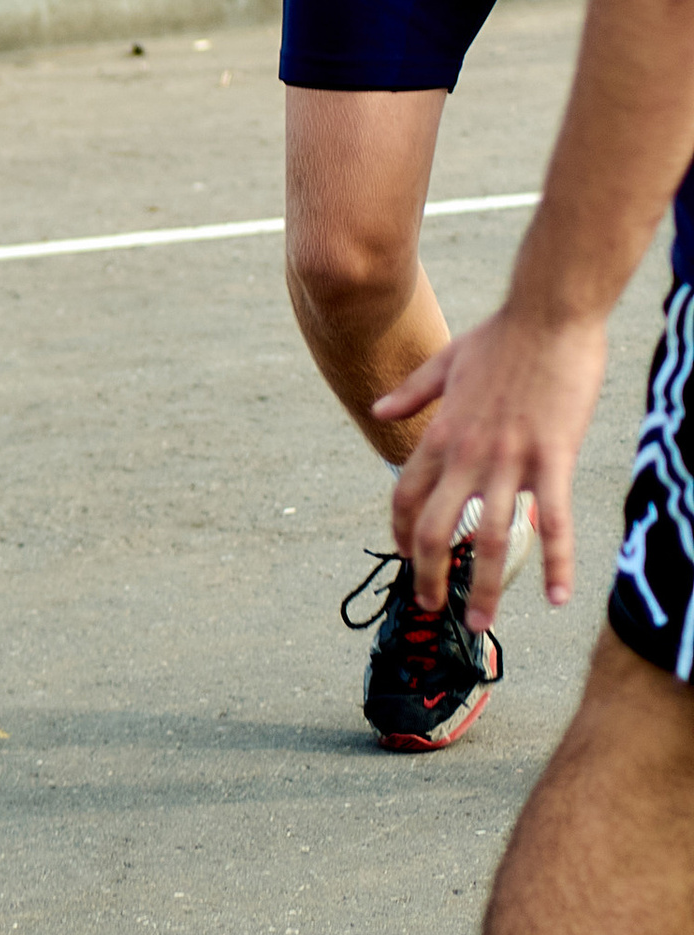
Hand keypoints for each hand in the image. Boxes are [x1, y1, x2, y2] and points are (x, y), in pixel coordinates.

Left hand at [376, 304, 610, 630]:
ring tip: (481, 621)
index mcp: (440, 434)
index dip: (400, 534)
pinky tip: (556, 598)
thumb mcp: (445, 361)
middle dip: (427, 575)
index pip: (404, 497)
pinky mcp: (553, 459)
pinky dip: (556, 564)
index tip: (407, 559)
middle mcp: (466, 455)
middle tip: (432, 607)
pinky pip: (554, 523)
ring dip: (483, 586)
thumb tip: (378, 411)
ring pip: (488, 538)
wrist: (549, 313)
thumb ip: (412, 392)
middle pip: (434, 529)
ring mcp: (509, 461)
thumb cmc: (503, 335)